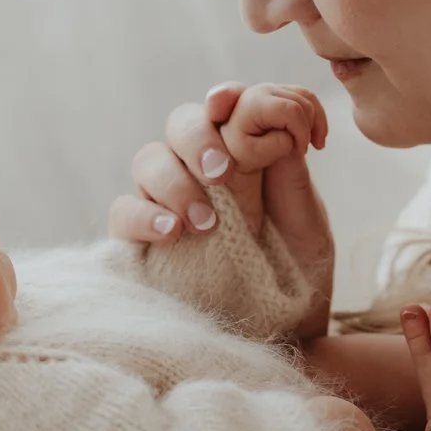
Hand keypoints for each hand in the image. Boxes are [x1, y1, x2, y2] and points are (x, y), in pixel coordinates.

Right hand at [109, 82, 335, 329]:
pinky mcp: (141, 240)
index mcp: (243, 153)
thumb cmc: (299, 275)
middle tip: (221, 171)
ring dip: (175, 181)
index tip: (228, 103)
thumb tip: (273, 118)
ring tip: (207, 222)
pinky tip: (172, 233)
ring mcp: (167, 202)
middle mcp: (200, 169)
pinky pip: (123, 212)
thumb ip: (289, 173)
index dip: (224, 97)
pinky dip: (144, 216)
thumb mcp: (308, 224)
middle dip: (198, 138)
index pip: (226, 108)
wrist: (286, 334)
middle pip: (182, 123)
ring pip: (149, 159)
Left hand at [219, 83, 326, 174]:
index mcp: (255, 103)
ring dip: (317, 121)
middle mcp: (264, 90)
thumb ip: (275, 145)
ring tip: (316, 144)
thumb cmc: (240, 150)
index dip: (302, 131)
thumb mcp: (253, 155)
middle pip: (302, 103)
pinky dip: (315, 115)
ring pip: (308, 97)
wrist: (232, 144)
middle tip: (303, 151)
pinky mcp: (282, 92)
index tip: (300, 152)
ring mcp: (274, 89)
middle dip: (309, 128)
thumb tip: (293, 136)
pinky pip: (307, 97)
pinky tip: (315, 135)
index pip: (292, 110)